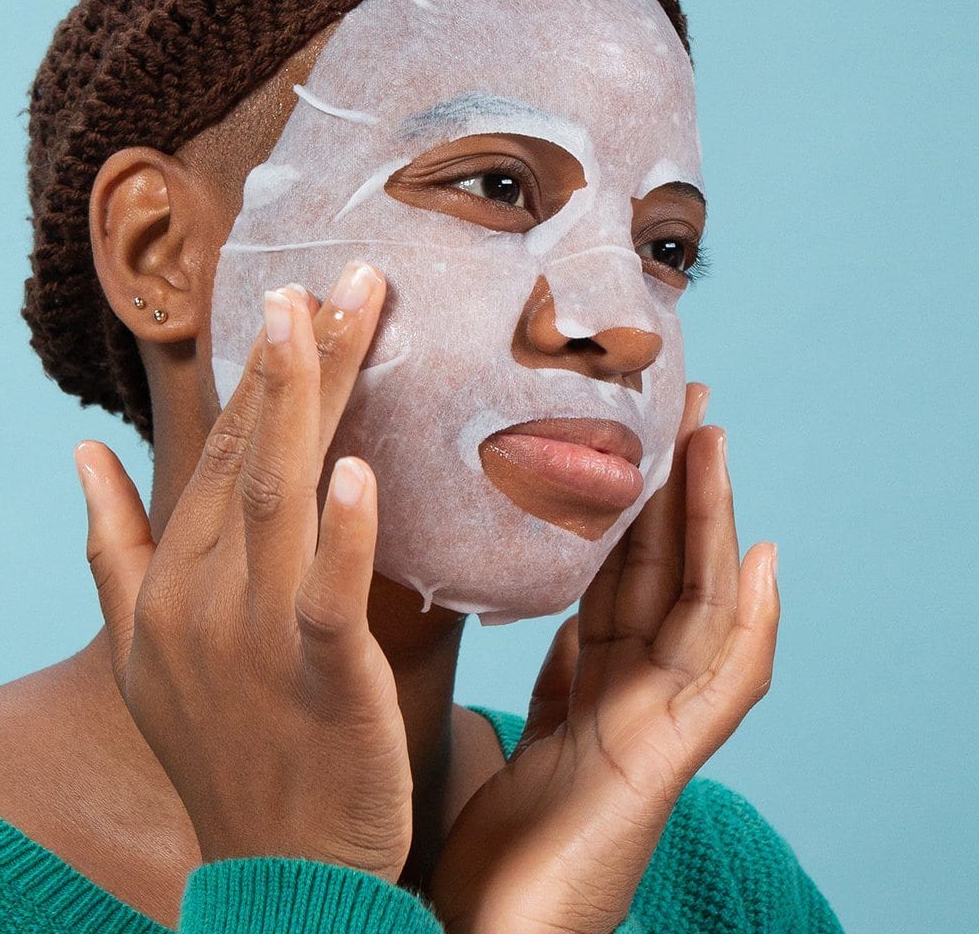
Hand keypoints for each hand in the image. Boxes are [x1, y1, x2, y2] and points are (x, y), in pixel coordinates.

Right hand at [75, 262, 413, 882]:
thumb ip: (110, 542)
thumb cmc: (216, 745)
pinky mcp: (319, 683)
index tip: (297, 298)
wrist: (271, 871)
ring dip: (302, 404)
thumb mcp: (139, 646)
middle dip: (294, 359)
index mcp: (177, 577)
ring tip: (325, 318)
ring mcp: (257, 639)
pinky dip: (343, 535)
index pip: (220, 450)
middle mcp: (207, 595)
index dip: (261, 373)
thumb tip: (78, 452)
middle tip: (337, 274)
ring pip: (281, 498)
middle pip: (255, 453)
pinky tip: (359, 471)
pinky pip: (330, 599)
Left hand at [428, 384, 779, 933]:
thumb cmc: (489, 850)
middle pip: (664, 572)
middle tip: (678, 399)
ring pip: (699, 605)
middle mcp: (633, 697)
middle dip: (675, 486)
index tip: (624, 427)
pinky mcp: (662, 769)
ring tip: (714, 439)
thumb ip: (540, 673)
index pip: (617, 571)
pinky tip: (761, 559)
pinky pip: (724, 687)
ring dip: (713, 522)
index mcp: (593, 685)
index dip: (627, 500)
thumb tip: (524, 601)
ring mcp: (656, 731)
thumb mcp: (510, 733)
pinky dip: (751, 624)